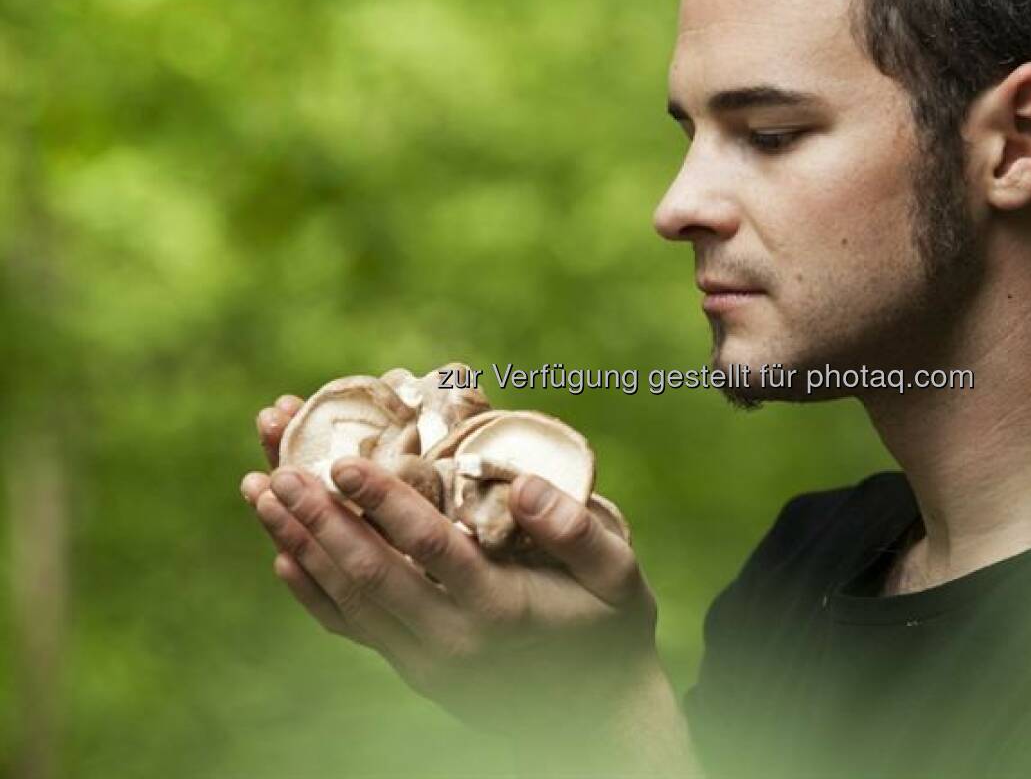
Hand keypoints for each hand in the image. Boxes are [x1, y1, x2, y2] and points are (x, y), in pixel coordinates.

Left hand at [242, 396, 659, 736]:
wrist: (597, 719)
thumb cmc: (612, 632)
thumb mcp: (620, 577)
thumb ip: (577, 530)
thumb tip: (524, 485)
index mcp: (500, 607)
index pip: (429, 549)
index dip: (384, 502)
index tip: (345, 459)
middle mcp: (451, 640)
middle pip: (369, 574)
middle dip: (319, 515)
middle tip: (279, 463)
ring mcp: (426, 661)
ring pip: (348, 600)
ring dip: (301, 543)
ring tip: (261, 491)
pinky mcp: (414, 670)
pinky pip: (351, 630)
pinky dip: (311, 593)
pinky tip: (282, 557)